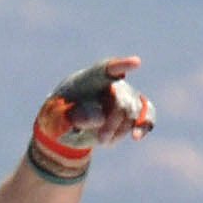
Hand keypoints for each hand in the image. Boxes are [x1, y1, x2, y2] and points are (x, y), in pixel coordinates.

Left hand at [27, 56, 153, 177]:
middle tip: (100, 140)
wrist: (69, 125)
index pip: (106, 69)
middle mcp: (112, 83)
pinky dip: (144, 125)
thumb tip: (100, 117)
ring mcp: (126, 95)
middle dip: (113, 124)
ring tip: (101, 139)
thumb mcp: (55, 121)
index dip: (122, 66)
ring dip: (119, 131)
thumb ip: (70, 118)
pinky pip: (147, 113)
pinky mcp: (135, 109)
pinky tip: (136, 136)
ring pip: (132, 113)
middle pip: (121, 101)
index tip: (136, 63)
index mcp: (89, 79)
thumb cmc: (60, 117)